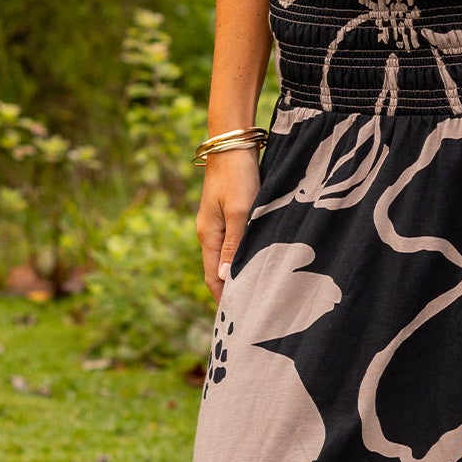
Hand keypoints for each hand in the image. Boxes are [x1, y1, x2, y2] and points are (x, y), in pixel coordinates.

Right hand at [196, 148, 261, 298]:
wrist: (232, 143)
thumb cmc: (237, 176)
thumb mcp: (239, 212)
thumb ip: (234, 245)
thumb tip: (225, 277)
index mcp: (209, 235)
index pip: (212, 276)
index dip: (223, 298)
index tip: (236, 318)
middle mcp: (209, 232)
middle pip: (216, 270)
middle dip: (229, 290)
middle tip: (247, 311)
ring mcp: (216, 222)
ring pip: (225, 256)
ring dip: (236, 274)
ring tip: (253, 292)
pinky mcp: (226, 212)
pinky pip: (231, 243)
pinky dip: (239, 257)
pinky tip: (253, 262)